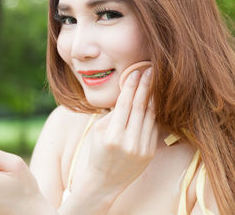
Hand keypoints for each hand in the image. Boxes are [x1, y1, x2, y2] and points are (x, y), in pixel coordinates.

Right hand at [88, 67, 157, 193]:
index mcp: (111, 136)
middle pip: (140, 107)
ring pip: (150, 116)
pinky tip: (154, 99)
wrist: (105, 181)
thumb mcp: (98, 131)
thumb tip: (127, 93)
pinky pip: (153, 127)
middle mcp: (128, 142)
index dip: (131, 86)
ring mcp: (142, 149)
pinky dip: (153, 112)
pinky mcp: (150, 152)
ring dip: (153, 96)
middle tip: (150, 69)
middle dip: (145, 86)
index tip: (136, 71)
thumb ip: (112, 114)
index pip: (124, 105)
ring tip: (154, 80)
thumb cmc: (97, 151)